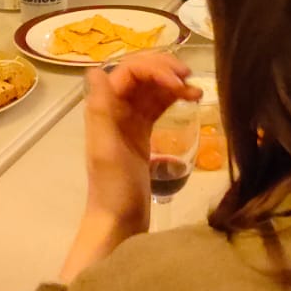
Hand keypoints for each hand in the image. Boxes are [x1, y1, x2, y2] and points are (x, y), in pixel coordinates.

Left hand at [81, 52, 199, 228]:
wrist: (120, 221)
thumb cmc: (113, 188)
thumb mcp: (106, 149)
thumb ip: (101, 110)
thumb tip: (95, 70)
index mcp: (104, 108)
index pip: (129, 71)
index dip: (154, 69)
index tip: (178, 81)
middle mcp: (115, 108)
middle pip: (141, 74)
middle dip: (164, 70)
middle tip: (190, 77)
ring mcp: (130, 119)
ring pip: (152, 87)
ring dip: (173, 82)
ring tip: (196, 89)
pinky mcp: (143, 131)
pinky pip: (159, 104)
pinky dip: (174, 97)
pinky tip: (192, 98)